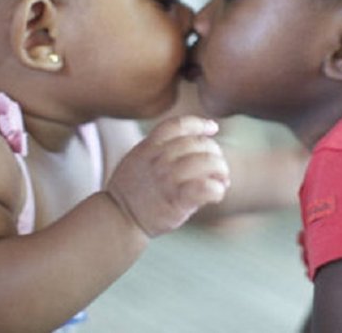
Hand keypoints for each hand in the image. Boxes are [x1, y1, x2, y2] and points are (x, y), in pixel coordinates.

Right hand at [106, 115, 229, 236]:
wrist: (118, 219)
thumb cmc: (132, 191)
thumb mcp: (138, 158)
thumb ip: (160, 148)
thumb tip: (196, 141)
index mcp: (149, 146)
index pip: (178, 125)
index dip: (199, 123)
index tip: (213, 128)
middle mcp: (159, 158)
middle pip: (198, 143)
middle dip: (215, 153)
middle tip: (219, 168)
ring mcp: (167, 178)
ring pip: (206, 162)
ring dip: (221, 170)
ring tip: (222, 181)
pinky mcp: (176, 200)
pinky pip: (205, 187)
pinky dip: (216, 189)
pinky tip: (217, 193)